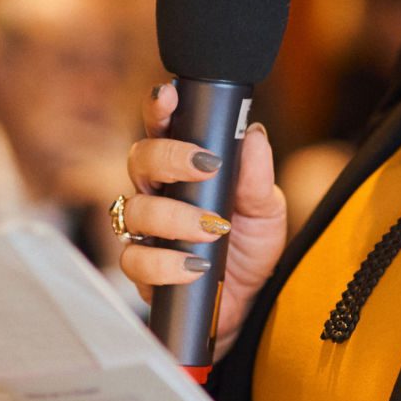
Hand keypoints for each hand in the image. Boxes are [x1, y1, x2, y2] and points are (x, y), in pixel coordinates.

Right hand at [118, 82, 286, 345]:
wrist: (248, 303)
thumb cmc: (250, 248)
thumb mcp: (266, 210)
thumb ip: (256, 175)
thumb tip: (253, 134)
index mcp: (185, 169)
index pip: (163, 129)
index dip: (160, 108)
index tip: (170, 97)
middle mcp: (159, 193)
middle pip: (140, 159)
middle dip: (169, 159)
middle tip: (205, 169)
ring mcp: (146, 230)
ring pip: (134, 209)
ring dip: (174, 217)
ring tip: (211, 231)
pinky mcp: (143, 269)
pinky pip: (135, 259)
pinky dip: (166, 263)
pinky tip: (195, 267)